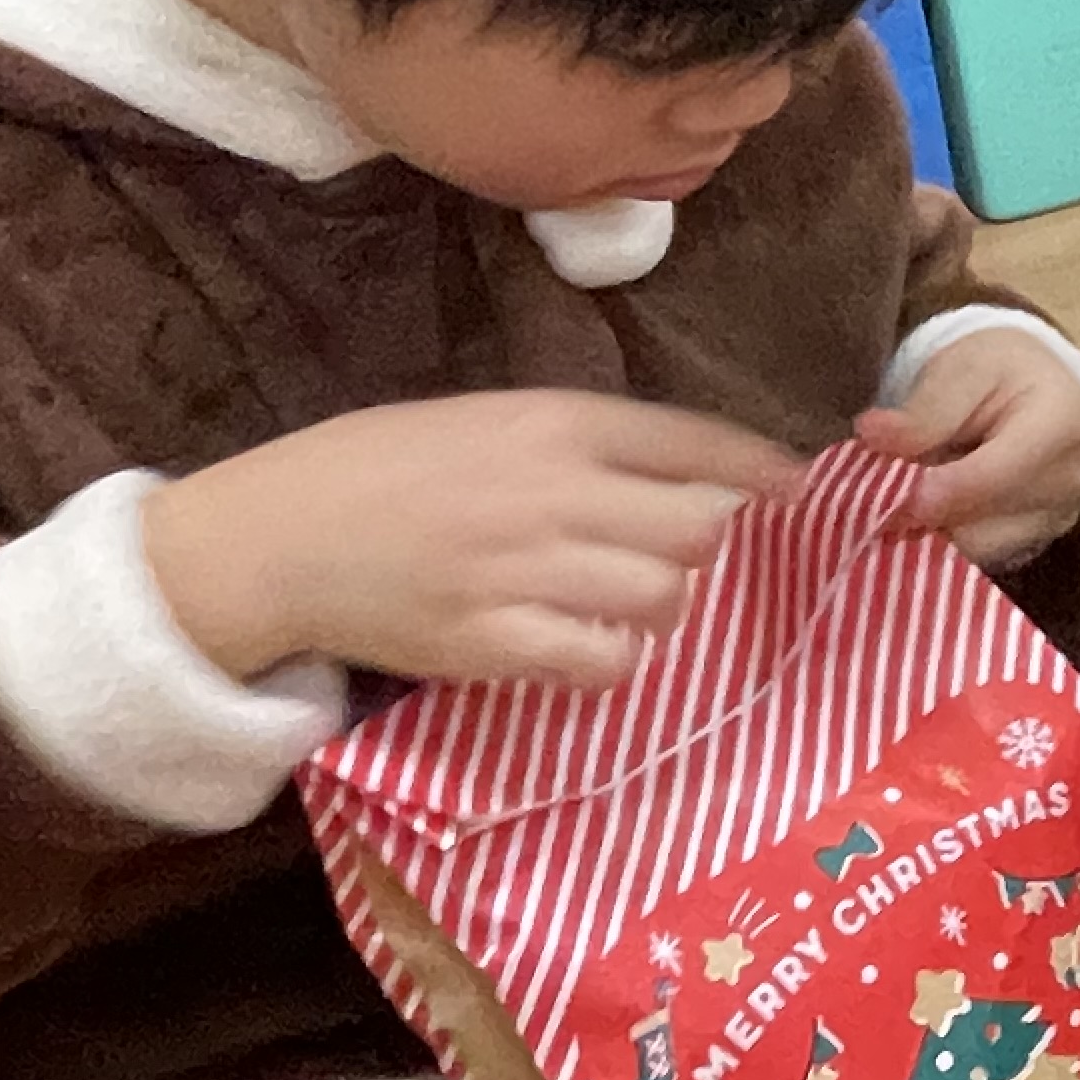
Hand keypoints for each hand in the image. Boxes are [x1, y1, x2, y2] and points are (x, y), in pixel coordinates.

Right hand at [141, 391, 799, 694]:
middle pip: (698, 528)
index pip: (693, 440)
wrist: (280, 534)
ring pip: (666, 596)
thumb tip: (687, 469)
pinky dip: (615, 660)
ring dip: (667, 604)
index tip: (799, 486)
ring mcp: (524, 569)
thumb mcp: (495, 418)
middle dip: (706, 544)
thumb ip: (587, 441)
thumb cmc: (388, 466)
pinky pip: (603, 661)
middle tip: (674, 552)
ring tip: (625, 599)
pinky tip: (589, 647)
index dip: (760, 467)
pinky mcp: (491, 641)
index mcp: (556, 423)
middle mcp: (553, 491)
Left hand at [859, 328, 1079, 570]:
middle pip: (984, 527)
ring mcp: (1061, 517)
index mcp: (1061, 424)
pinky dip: (950, 542)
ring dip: (934, 535)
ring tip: (902, 504)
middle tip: (874, 504)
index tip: (875, 497)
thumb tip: (871, 435)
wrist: (1039, 384)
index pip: (989, 478)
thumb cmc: (999, 369)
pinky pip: (986, 558)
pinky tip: (929, 515)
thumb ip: (923, 409)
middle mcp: (1072, 481)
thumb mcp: (962, 368)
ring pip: (981, 551)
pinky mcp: (1042, 539)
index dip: (928, 494)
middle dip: (924, 519)